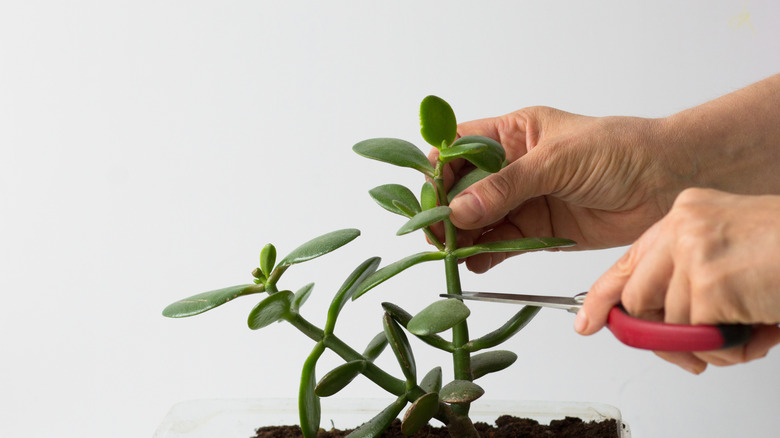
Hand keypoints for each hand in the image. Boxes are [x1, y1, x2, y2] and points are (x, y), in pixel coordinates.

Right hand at [432, 106, 683, 272]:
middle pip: (463, 189)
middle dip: (447, 210)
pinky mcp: (539, 231)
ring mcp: (525, 200)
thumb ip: (507, 187)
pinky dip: (486, 255)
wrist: (666, 182)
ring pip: (479, 220)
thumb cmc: (618, 151)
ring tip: (451, 252)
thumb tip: (459, 210)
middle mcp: (513, 167)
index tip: (430, 197)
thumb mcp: (556, 161)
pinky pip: (503, 243)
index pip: (460, 148)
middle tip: (437, 233)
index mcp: (513, 134)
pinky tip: (474, 262)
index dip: (440, 170)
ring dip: (463, 236)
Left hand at [577, 188, 779, 372]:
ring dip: (711, 342)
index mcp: (686, 214)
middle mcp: (683, 225)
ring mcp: (692, 251)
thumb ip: (693, 280)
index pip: (630, 260)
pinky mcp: (708, 281)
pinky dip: (731, 346)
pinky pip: (700, 336)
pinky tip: (760, 328)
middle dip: (661, 336)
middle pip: (638, 298)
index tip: (589, 321)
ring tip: (750, 328)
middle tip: (694, 353)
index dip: (606, 296)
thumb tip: (662, 329)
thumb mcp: (732, 254)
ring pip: (672, 323)